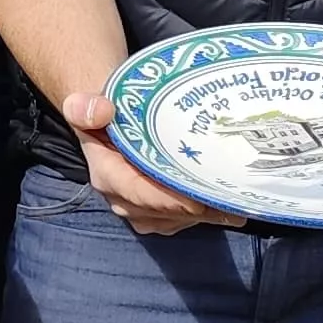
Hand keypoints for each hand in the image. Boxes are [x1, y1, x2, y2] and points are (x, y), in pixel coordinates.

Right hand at [63, 86, 236, 234]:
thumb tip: (100, 112)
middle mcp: (123, 200)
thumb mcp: (90, 102)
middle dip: (197, 208)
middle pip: (164, 212)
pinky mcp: (159, 214)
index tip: (199, 199)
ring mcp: (142, 210)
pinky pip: (185, 220)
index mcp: (106, 175)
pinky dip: (208, 214)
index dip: (168, 200)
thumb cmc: (107, 111)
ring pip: (178, 219)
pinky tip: (230, 205)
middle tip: (231, 200)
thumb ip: (86, 107)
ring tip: (236, 201)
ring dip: (207, 213)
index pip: (137, 194)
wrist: (112, 122)